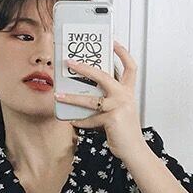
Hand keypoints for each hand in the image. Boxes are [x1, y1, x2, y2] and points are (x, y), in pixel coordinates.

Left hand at [54, 40, 145, 161]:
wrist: (134, 150)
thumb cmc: (125, 130)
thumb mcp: (120, 110)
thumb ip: (107, 99)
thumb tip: (84, 92)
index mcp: (128, 92)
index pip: (130, 67)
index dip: (122, 52)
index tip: (112, 42)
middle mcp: (124, 96)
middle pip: (103, 75)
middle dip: (84, 68)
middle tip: (70, 62)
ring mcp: (119, 107)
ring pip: (90, 99)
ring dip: (71, 98)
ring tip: (58, 96)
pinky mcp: (112, 119)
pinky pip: (90, 119)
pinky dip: (80, 121)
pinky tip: (72, 120)